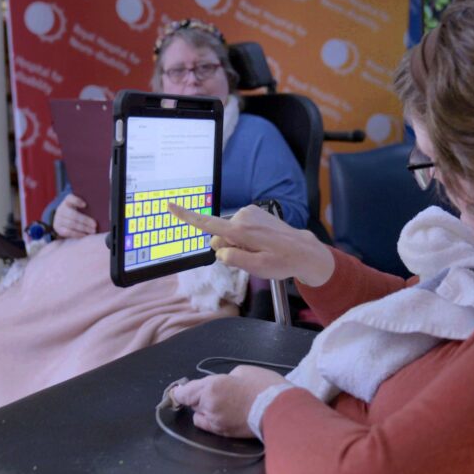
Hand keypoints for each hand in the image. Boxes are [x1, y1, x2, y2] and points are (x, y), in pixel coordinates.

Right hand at [53, 194, 96, 237]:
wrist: (62, 219)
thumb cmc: (76, 212)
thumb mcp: (78, 207)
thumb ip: (85, 207)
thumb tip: (98, 211)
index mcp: (67, 201)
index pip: (70, 198)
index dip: (77, 201)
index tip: (85, 205)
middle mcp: (61, 209)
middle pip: (72, 214)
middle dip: (85, 220)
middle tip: (95, 225)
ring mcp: (58, 219)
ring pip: (71, 224)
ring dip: (83, 228)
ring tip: (92, 231)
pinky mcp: (58, 228)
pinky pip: (68, 232)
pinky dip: (77, 234)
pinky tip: (85, 235)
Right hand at [168, 204, 334, 286]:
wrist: (303, 250)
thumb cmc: (282, 262)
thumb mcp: (257, 268)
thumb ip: (234, 259)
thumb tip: (219, 251)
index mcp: (242, 231)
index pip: (208, 224)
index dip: (187, 216)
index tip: (170, 205)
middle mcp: (243, 217)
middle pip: (219, 236)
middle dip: (228, 247)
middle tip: (252, 257)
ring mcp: (249, 213)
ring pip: (229, 232)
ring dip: (238, 243)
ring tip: (259, 251)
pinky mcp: (253, 212)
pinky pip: (238, 228)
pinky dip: (244, 237)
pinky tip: (260, 244)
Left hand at [170, 365, 287, 437]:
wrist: (281, 410)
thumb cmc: (264, 386)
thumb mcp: (243, 371)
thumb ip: (226, 378)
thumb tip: (220, 385)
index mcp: (212, 388)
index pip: (185, 393)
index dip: (180, 391)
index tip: (179, 390)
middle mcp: (209, 407)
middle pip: (193, 404)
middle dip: (198, 398)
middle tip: (212, 392)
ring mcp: (217, 423)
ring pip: (201, 416)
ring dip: (205, 410)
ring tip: (221, 404)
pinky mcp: (225, 434)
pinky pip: (210, 426)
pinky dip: (213, 420)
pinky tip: (225, 414)